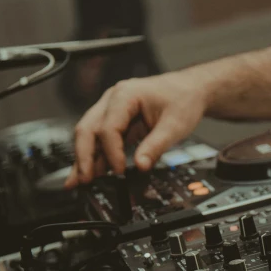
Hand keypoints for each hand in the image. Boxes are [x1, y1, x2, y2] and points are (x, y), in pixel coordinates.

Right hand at [65, 72, 207, 188]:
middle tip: (85, 180)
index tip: (119, 171)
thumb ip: (156, 146)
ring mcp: (111, 109)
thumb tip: (141, 166)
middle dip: (84, 156)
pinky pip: (101, 139)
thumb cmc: (183, 99)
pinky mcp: (116, 120)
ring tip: (79, 182)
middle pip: (88, 129)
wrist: (190, 89)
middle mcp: (112, 100)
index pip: (108, 127)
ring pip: (89, 135)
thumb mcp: (175, 125)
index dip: (111, 152)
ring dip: (85, 158)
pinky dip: (96, 156)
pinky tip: (91, 172)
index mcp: (126, 95)